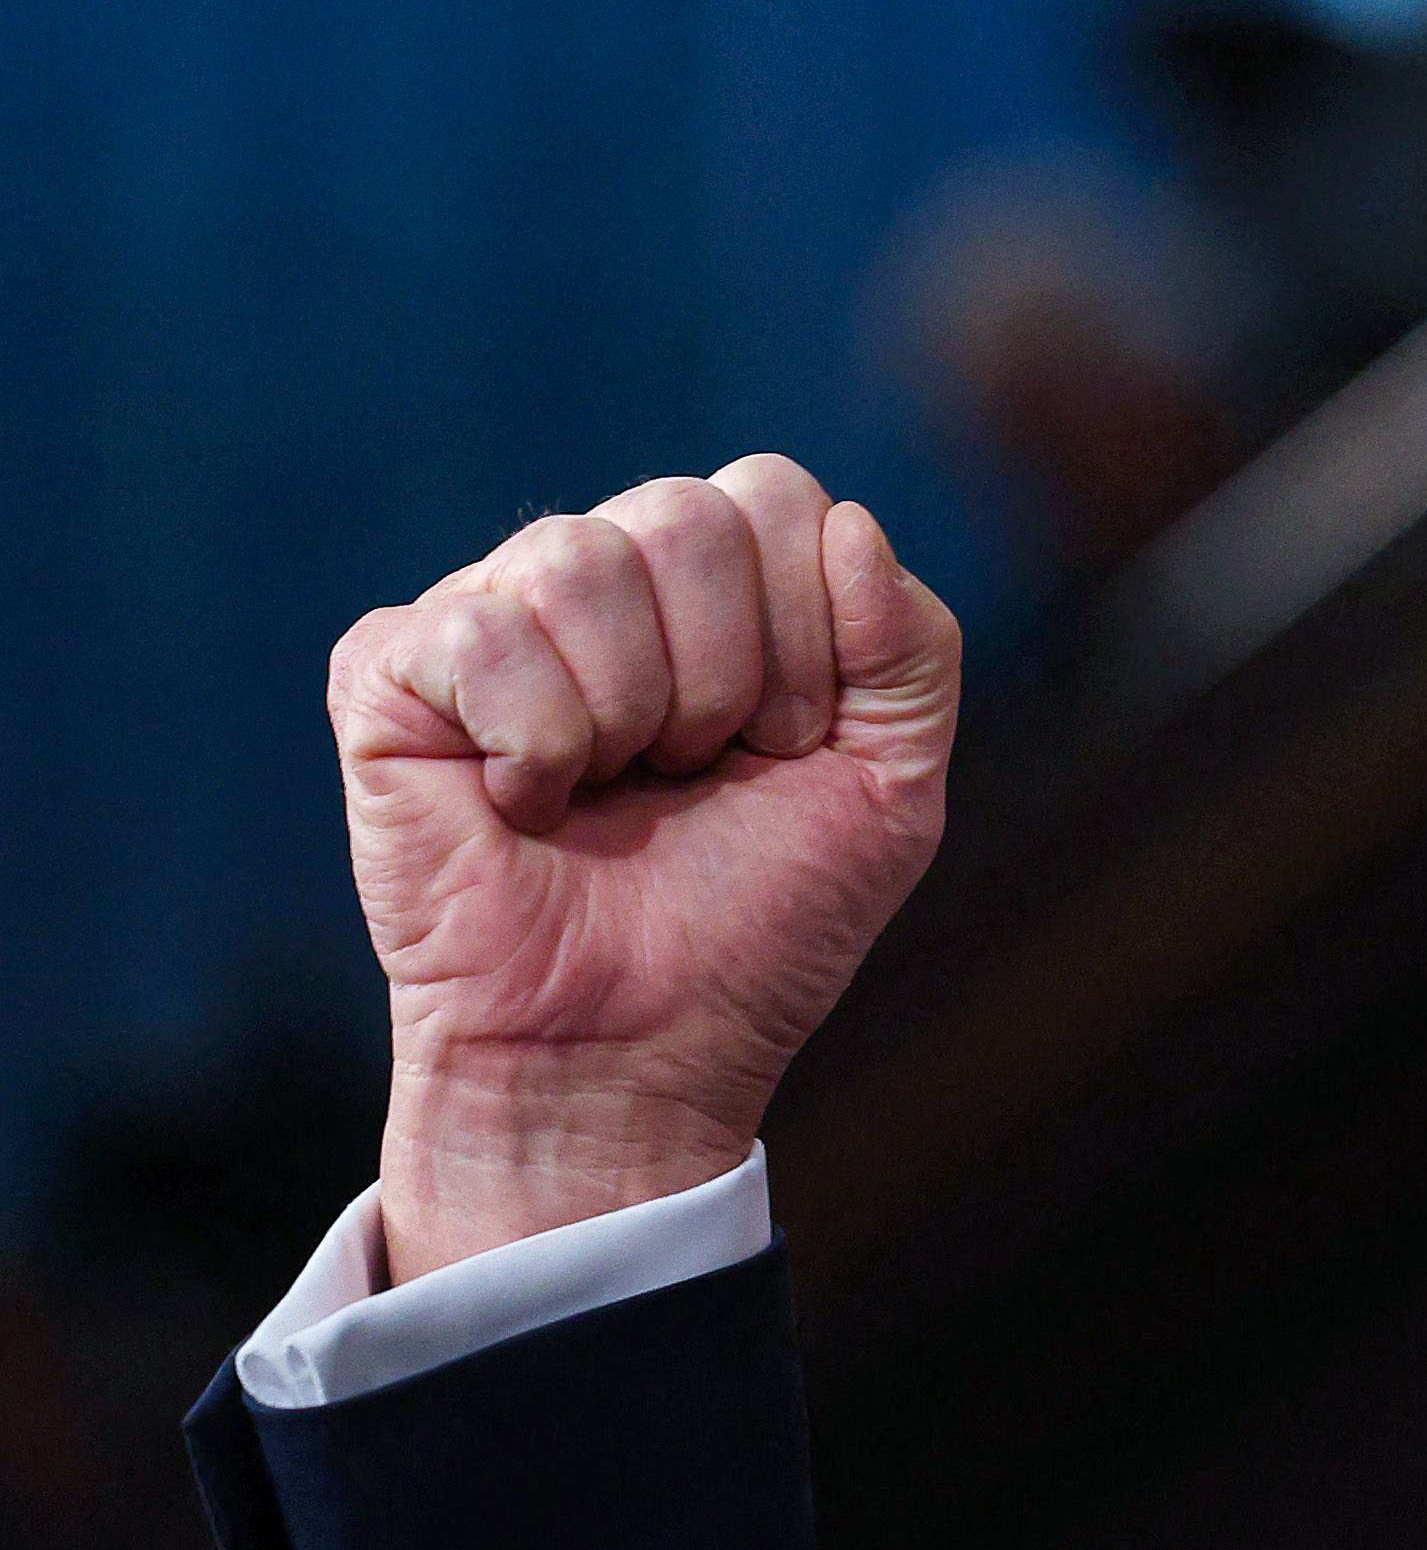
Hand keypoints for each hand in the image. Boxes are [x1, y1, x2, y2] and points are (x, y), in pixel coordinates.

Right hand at [327, 457, 962, 1279]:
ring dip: (633, 712)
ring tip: (612, 793)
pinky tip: (525, 806)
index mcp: (720, 588)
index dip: (808, 634)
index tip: (787, 746)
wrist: (637, 1052)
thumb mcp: (891, 790)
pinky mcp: (390, 672)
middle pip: (688, 514)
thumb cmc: (756, 925)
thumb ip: (913, 652)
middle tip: (695, 776)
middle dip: (727, 675)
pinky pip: (481, 632)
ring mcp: (491, 614)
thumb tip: (850, 522)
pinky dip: (538, 744)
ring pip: (581, 557)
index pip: (776, 497)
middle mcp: (604, 578)